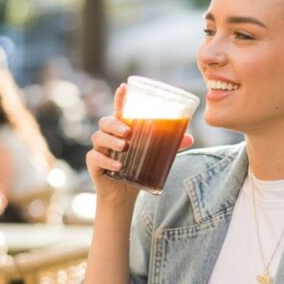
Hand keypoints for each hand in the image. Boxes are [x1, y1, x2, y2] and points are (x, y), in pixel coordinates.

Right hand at [87, 84, 193, 204]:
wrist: (122, 196)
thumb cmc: (136, 170)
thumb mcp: (153, 157)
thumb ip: (168, 146)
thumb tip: (189, 138)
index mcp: (121, 131)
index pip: (119, 111)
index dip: (120, 98)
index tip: (124, 87)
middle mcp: (108, 137)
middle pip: (105, 122)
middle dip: (115, 124)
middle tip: (128, 132)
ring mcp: (99, 150)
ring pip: (99, 137)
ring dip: (111, 141)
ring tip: (125, 147)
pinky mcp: (93, 164)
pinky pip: (95, 158)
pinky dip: (107, 161)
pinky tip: (118, 166)